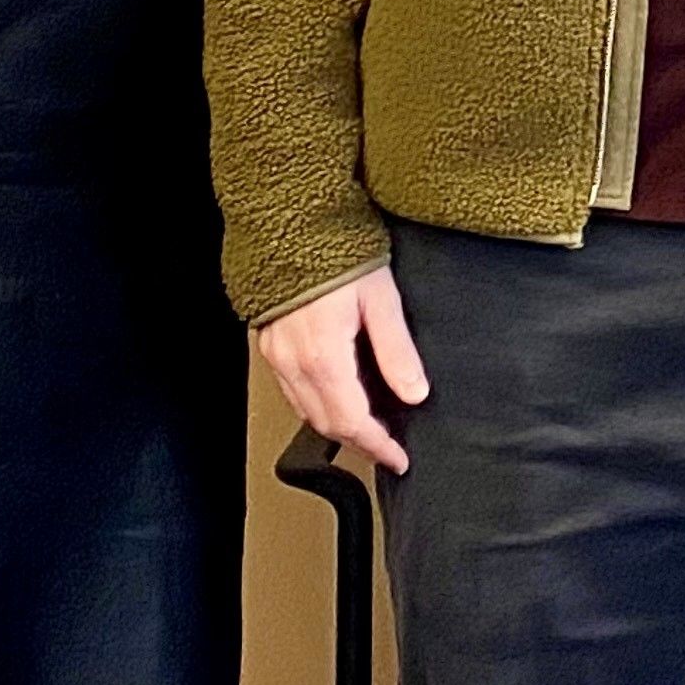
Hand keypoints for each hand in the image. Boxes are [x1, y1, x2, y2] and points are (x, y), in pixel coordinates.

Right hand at [256, 264, 428, 475]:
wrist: (292, 225)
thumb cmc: (341, 254)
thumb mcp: (381, 299)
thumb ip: (397, 351)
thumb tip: (415, 394)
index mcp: (323, 358)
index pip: (352, 421)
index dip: (378, 446)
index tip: (400, 459)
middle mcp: (293, 365)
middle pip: (327, 422)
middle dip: (360, 441)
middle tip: (389, 449)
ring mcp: (276, 357)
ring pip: (307, 411)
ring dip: (338, 426)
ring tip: (370, 429)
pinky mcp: (270, 346)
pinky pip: (293, 392)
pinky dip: (318, 405)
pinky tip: (339, 398)